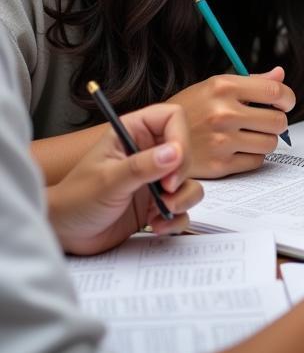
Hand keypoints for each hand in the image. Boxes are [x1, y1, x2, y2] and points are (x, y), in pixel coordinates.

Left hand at [47, 103, 202, 254]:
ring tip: (161, 213)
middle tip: (165, 191)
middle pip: (186, 151)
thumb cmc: (76, 200)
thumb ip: (141, 166)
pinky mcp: (158, 203)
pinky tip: (155, 225)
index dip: (180, 137)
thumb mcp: (107, 181)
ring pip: (189, 181)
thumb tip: (175, 153)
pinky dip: (176, 219)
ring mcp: (155, 179)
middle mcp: (148, 152)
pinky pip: (183, 207)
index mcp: (134, 132)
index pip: (172, 118)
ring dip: (182, 200)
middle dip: (181, 175)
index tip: (174, 163)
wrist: (66, 235)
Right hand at [169, 66, 294, 178]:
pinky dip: (253, 156)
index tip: (285, 103)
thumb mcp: (215, 86)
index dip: (287, 98)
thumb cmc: (191, 109)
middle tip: (267, 122)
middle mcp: (223, 113)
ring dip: (266, 140)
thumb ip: (251, 81)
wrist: (156, 139)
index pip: (275, 91)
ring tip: (250, 135)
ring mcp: (221, 141)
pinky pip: (257, 161)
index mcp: (224, 87)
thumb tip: (280, 74)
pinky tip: (239, 149)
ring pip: (270, 143)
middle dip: (277, 122)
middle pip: (278, 121)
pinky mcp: (220, 165)